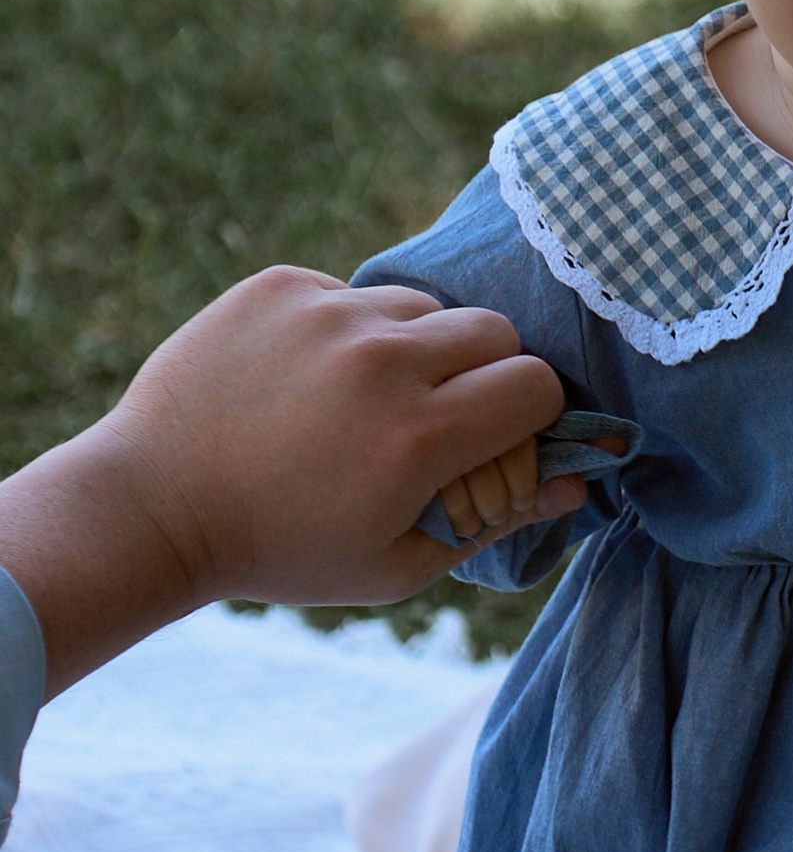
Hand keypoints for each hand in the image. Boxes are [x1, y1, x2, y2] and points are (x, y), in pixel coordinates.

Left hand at [0, 268, 573, 693]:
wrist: (152, 507)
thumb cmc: (283, 551)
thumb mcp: (396, 564)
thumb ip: (496, 520)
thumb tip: (581, 482)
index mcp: (419, 437)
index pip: (535, 384)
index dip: (529, 416)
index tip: (497, 440)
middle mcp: (380, 362)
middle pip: (493, 330)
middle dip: (483, 373)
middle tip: (438, 416)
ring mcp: (325, 315)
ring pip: (422, 306)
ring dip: (414, 348)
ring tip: (363, 399)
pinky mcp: (277, 287)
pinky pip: (349, 293)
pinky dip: (345, 331)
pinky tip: (305, 381)